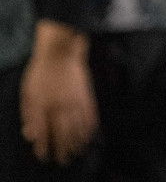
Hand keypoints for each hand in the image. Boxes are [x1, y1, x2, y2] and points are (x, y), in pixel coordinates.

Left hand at [19, 22, 97, 164]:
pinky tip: (90, 133)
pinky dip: (91, 126)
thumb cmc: (40, 71)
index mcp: (43, 107)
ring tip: (77, 152)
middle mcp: (60, 107)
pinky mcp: (87, 95)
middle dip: (63, 149)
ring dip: (78, 142)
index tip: (44, 156)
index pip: (44, 133)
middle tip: (63, 160)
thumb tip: (29, 133)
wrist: (62, 52)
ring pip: (79, 127)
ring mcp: (75, 102)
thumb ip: (28, 114)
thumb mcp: (27, 92)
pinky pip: (90, 115)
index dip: (44, 147)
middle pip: (64, 134)